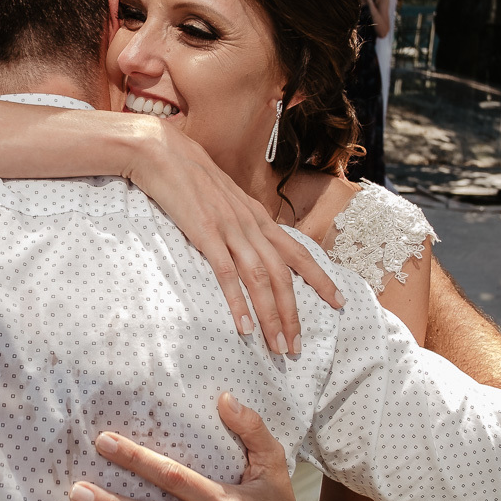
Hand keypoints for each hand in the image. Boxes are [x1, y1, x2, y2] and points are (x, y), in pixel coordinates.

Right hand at [126, 120, 342, 351]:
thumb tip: (247, 245)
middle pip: (283, 275)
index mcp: (257, 217)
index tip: (338, 302)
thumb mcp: (224, 199)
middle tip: (296, 347)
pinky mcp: (204, 233)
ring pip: (261, 279)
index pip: (297, 252)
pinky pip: (226, 273)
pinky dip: (238, 301)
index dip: (320, 278)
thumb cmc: (189, 177)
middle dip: (293, 313)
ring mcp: (229, 229)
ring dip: (271, 316)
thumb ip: (238, 222)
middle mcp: (251, 224)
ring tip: (277, 346)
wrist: (162, 152)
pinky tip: (244, 326)